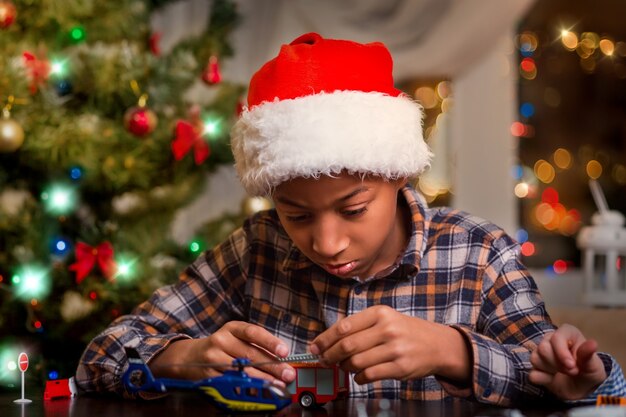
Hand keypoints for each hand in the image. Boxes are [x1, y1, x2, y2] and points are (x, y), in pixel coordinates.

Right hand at [149, 321, 294, 383]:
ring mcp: (213, 358)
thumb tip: (281, 359)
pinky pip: (230, 383)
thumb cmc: (221, 346)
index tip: (284, 352)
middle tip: (287, 374)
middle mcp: (221, 340)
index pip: (253, 332)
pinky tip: (257, 392)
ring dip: (262, 380)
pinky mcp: (208, 375)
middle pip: (251, 354)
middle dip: (273, 366)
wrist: (189, 356)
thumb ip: (256, 345)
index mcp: (232, 328)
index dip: (270, 342)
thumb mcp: (236, 337)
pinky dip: (246, 388)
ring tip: (277, 385)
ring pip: (241, 370)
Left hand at [309, 305, 469, 384]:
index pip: (344, 326)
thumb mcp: (385, 319)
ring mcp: (394, 349)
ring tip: (345, 366)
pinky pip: (369, 375)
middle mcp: (387, 328)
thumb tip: (328, 341)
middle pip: (347, 345)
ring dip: (345, 367)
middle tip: (324, 360)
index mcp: (380, 313)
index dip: (325, 338)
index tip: (315, 346)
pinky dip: (358, 378)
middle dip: (330, 355)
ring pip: (356, 362)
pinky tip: (358, 375)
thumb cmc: (405, 331)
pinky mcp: (400, 367)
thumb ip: (359, 326)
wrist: (437, 344)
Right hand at [529, 323, 606, 399]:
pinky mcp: (535, 367)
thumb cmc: (590, 372)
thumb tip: (592, 343)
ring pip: (535, 358)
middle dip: (557, 363)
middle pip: (543, 348)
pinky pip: (532, 373)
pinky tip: (552, 380)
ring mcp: (541, 353)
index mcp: (566, 333)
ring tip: (563, 374)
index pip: (556, 337)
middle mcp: (551, 340)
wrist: (584, 389)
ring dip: (550, 370)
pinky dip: (543, 379)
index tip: (571, 365)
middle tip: (572, 371)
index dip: (562, 352)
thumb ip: (588, 355)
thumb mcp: (593, 365)